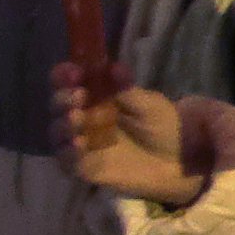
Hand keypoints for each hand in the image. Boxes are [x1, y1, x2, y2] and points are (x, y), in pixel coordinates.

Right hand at [52, 74, 206, 208]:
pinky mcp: (83, 166)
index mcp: (93, 95)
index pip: (67, 81)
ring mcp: (79, 141)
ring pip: (58, 132)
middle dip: (63, 99)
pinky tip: (78, 144)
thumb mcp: (149, 106)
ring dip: (64, 124)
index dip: (64, 75)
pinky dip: (69, 152)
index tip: (73, 72)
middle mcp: (80, 116)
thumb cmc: (160, 126)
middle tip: (77, 96)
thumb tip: (114, 68)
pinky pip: (67, 160)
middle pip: (58, 105)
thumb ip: (128, 90)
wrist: (176, 160)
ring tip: (76, 117)